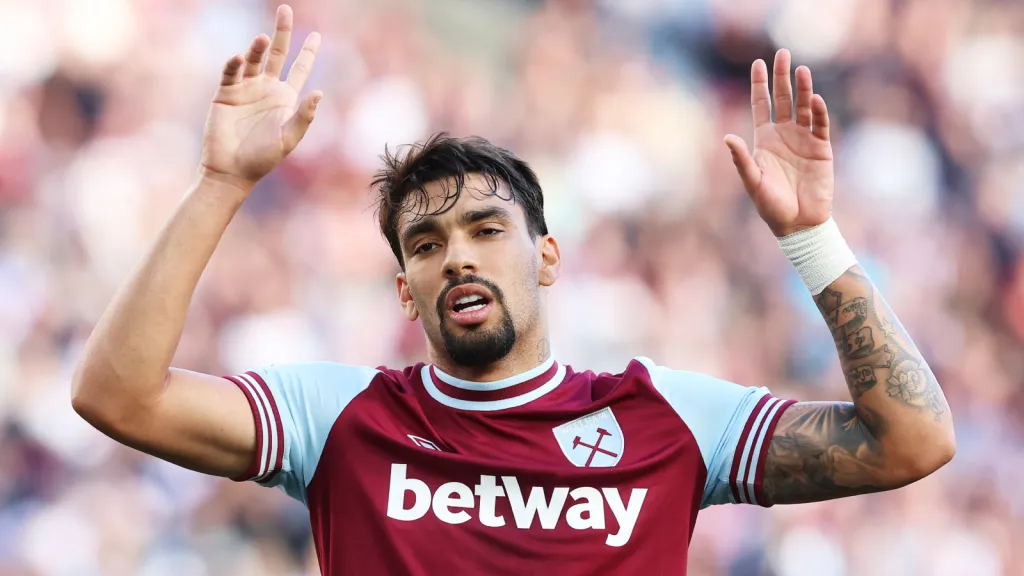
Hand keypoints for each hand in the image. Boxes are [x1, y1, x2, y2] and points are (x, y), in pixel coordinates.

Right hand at [200, 5, 321, 192]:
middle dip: (282, 32)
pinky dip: (234, 63)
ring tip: (263, 38)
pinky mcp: (226, 93)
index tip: (317, 35)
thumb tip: (320, 92)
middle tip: (286, 10)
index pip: (299, 69)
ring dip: (258, 48)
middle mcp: (266, 89)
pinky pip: (231, 73)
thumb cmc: (262, 159)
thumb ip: (303, 117)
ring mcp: (246, 89)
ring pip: (253, 59)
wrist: (231, 171)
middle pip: (277, 54)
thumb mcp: (288, 139)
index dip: (308, 52)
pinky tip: (238, 57)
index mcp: (285, 99)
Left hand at [724, 49, 833, 237]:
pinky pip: (820, 125)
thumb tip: (727, 138)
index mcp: (764, 139)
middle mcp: (784, 135)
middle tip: (782, 53)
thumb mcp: (752, 182)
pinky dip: (818, 112)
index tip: (758, 62)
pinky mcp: (821, 149)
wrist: (798, 224)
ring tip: (802, 69)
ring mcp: (804, 139)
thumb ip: (741, 160)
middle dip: (781, 77)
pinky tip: (814, 99)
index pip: (761, 104)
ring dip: (803, 89)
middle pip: (783, 99)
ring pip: (803, 107)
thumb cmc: (771, 206)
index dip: (759, 84)